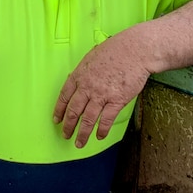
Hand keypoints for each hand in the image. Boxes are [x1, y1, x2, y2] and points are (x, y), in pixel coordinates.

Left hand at [53, 31, 151, 147]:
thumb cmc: (116, 49)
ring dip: (82, 133)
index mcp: (80, 75)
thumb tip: (79, 79)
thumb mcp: (92, 56)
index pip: (65, 96)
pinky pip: (106, 120)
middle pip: (74, 111)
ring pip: (88, 119)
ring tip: (79, 143)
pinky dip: (101, 130)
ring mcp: (102, 95)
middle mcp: (88, 87)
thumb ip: (85, 70)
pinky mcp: (117, 100)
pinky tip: (99, 136)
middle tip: (65, 134)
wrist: (135, 50)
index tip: (57, 119)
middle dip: (68, 125)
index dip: (60, 110)